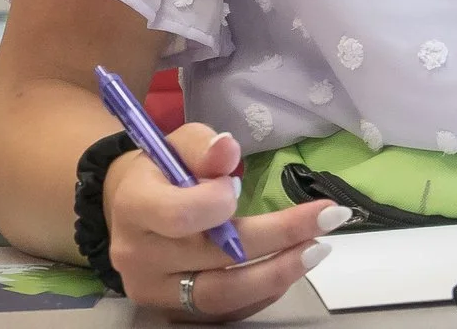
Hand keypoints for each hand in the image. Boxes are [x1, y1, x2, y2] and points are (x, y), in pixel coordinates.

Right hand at [103, 121, 350, 320]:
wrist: (128, 209)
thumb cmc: (161, 171)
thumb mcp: (177, 146)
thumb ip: (203, 147)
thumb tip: (228, 147)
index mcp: (135, 207)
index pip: (179, 215)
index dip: (216, 203)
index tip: (239, 186)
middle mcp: (139, 256)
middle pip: (215, 257)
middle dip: (278, 238)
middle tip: (328, 217)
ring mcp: (155, 290)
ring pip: (223, 294)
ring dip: (279, 273)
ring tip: (318, 248)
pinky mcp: (174, 311)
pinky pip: (226, 310)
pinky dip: (264, 291)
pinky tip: (291, 267)